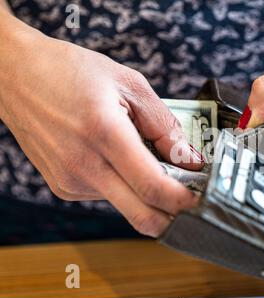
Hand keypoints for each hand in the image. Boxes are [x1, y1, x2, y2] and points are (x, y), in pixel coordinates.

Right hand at [0, 26, 203, 236]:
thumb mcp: (130, 84)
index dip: (184, 201)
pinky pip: (107, 195)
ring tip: (143, 158)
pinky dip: (123, 184)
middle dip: (173, 218)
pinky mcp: (63, 187)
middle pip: (141, 216)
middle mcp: (83, 164)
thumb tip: (189, 160)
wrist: (15, 75)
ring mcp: (70, 181)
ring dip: (146, 193)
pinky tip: (116, 157)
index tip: (202, 200)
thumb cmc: (70, 71)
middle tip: (191, 203)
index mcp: (104, 132)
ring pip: (127, 205)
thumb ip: (165, 126)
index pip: (153, 187)